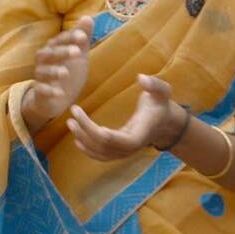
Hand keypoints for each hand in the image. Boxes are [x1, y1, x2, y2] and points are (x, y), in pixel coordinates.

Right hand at [20, 16, 92, 127]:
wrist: (56, 98)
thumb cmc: (68, 71)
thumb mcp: (79, 54)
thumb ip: (82, 37)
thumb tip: (88, 17)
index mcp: (54, 49)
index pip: (60, 40)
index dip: (70, 38)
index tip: (83, 37)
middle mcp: (44, 61)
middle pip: (49, 54)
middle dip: (62, 52)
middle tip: (77, 52)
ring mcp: (41, 76)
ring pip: (43, 71)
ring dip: (53, 71)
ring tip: (65, 73)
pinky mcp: (40, 92)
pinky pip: (41, 90)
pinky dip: (49, 91)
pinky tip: (59, 93)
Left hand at [66, 74, 183, 160]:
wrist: (164, 123)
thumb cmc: (160, 104)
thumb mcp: (162, 91)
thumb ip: (154, 84)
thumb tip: (141, 77)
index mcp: (142, 133)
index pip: (122, 141)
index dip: (104, 135)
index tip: (87, 121)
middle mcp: (132, 147)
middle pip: (106, 146)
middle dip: (87, 132)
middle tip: (72, 115)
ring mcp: (125, 152)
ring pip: (101, 153)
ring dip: (83, 140)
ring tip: (71, 123)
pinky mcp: (119, 152)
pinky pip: (101, 156)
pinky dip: (87, 149)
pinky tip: (77, 138)